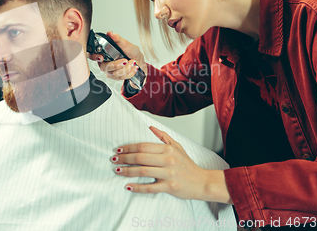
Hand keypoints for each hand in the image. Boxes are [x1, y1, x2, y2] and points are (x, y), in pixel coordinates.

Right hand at [88, 31, 146, 80]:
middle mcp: (105, 63)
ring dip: (126, 68)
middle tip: (125, 60)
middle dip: (117, 65)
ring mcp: (110, 71)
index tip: (101, 57)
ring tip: (133, 62)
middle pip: (105, 67)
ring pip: (115, 74)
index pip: (93, 56)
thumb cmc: (131, 51)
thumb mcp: (125, 43)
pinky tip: (133, 67)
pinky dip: (130, 72)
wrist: (139, 60)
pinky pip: (121, 77)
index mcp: (104, 53)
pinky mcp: (116, 77)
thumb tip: (111, 33)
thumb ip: (117, 39)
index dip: (94, 57)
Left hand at [110, 126, 231, 203]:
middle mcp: (167, 160)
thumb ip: (163, 137)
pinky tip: (128, 186)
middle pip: (140, 157)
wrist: (202, 182)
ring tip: (117, 170)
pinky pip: (150, 187)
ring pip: (142, 171)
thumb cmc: (188, 165)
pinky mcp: (169, 187)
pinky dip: (137, 187)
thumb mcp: (177, 147)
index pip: (143, 146)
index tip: (119, 150)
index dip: (129, 148)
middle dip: (124, 158)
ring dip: (127, 171)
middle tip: (113, 160)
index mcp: (168, 149)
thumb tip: (150, 128)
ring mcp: (168, 174)